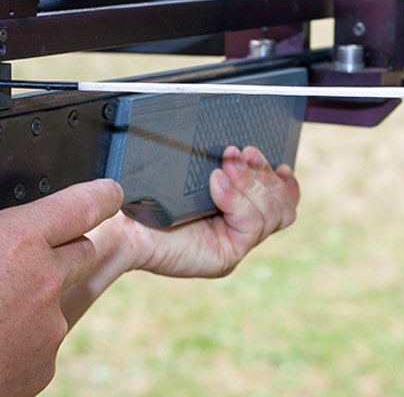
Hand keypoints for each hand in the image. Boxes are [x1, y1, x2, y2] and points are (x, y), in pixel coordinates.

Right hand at [0, 178, 122, 396]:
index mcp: (16, 240)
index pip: (87, 204)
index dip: (101, 193)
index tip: (108, 191)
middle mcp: (44, 281)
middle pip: (81, 249)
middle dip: (60, 247)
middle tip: (16, 259)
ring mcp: (49, 327)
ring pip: (59, 296)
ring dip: (35, 295)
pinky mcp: (46, 364)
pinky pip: (45, 336)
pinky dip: (25, 333)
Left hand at [101, 145, 299, 278]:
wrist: (120, 225)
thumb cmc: (146, 197)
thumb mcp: (189, 174)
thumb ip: (221, 165)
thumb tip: (242, 147)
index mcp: (234, 209)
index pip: (281, 200)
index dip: (284, 181)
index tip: (276, 160)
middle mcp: (237, 229)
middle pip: (282, 205)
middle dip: (264, 174)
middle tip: (238, 152)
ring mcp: (233, 244)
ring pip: (272, 214)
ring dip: (251, 183)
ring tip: (225, 164)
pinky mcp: (225, 256)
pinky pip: (250, 225)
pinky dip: (236, 199)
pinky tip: (216, 183)